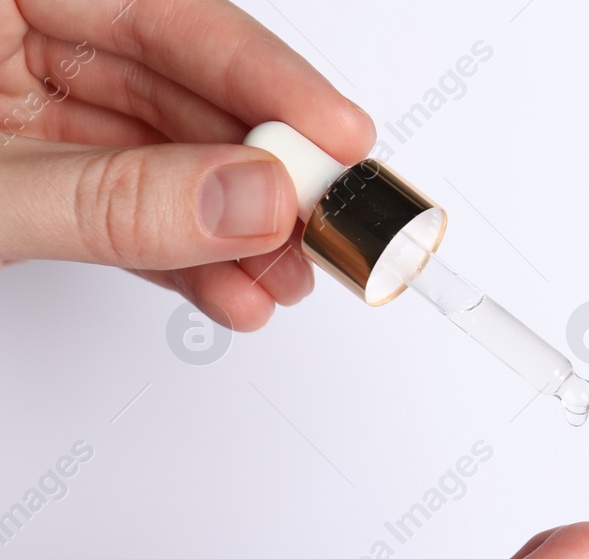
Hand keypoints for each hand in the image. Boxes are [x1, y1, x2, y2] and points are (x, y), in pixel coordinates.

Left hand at [0, 0, 375, 327]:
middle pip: (181, 88)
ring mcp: (21, 104)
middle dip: (263, 171)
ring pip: (165, 158)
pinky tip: (232, 287)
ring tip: (286, 278)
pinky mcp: (30, 175)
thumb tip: (250, 199)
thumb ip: (112, 198)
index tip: (342, 137)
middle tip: (330, 224)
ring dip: (235, 231)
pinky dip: (181, 254)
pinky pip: (125, 206)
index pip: (160, 15)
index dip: (265, 77)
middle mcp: (14, 35)